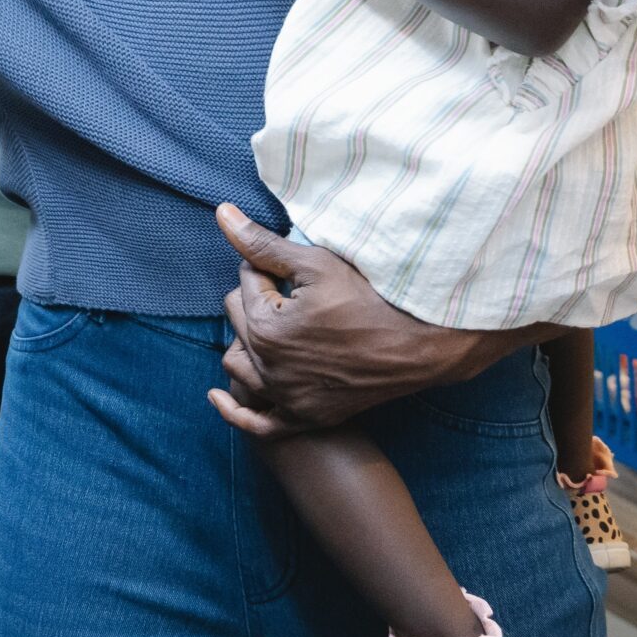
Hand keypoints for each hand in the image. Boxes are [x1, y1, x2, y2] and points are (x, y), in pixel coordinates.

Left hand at [204, 204, 516, 439]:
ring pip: (238, 364)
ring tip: (272, 325)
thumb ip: (262, 243)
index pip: (244, 284)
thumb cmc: (369, 297)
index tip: (296, 270)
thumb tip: (221, 213)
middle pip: (237, 321)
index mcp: (264, 329)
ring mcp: (286, 398)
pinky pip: (258, 422)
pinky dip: (236, 410)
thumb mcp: (314, 263)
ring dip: (245, 342)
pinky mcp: (305, 416)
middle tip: (292, 292)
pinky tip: (219, 397)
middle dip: (256, 299)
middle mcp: (268, 369)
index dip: (268, 269)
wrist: (418, 344)